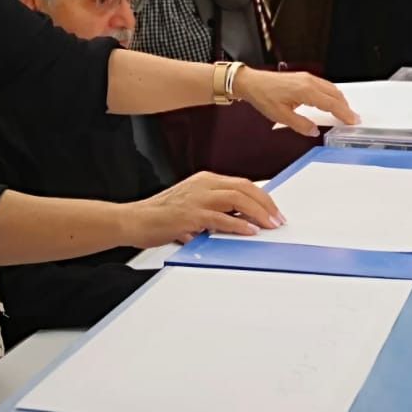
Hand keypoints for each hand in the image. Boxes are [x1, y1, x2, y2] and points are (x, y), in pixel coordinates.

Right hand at [132, 171, 283, 242]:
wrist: (134, 220)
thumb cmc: (161, 216)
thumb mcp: (193, 206)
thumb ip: (216, 210)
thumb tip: (241, 221)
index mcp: (205, 180)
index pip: (242, 184)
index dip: (262, 197)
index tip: (274, 211)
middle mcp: (203, 185)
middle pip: (244, 188)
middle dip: (265, 204)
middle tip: (277, 219)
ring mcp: (197, 198)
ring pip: (236, 199)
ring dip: (257, 213)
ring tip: (269, 225)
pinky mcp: (190, 215)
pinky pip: (220, 218)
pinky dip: (238, 225)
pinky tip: (249, 231)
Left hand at [235, 67, 359, 136]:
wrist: (252, 82)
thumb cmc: (263, 96)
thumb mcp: (281, 116)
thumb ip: (300, 124)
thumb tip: (314, 130)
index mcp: (306, 91)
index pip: (331, 104)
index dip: (344, 113)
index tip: (353, 121)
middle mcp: (309, 82)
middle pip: (335, 94)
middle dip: (346, 107)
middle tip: (352, 119)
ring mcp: (307, 78)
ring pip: (331, 88)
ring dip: (340, 100)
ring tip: (344, 112)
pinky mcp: (303, 77)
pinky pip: (324, 85)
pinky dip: (332, 94)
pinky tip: (330, 101)